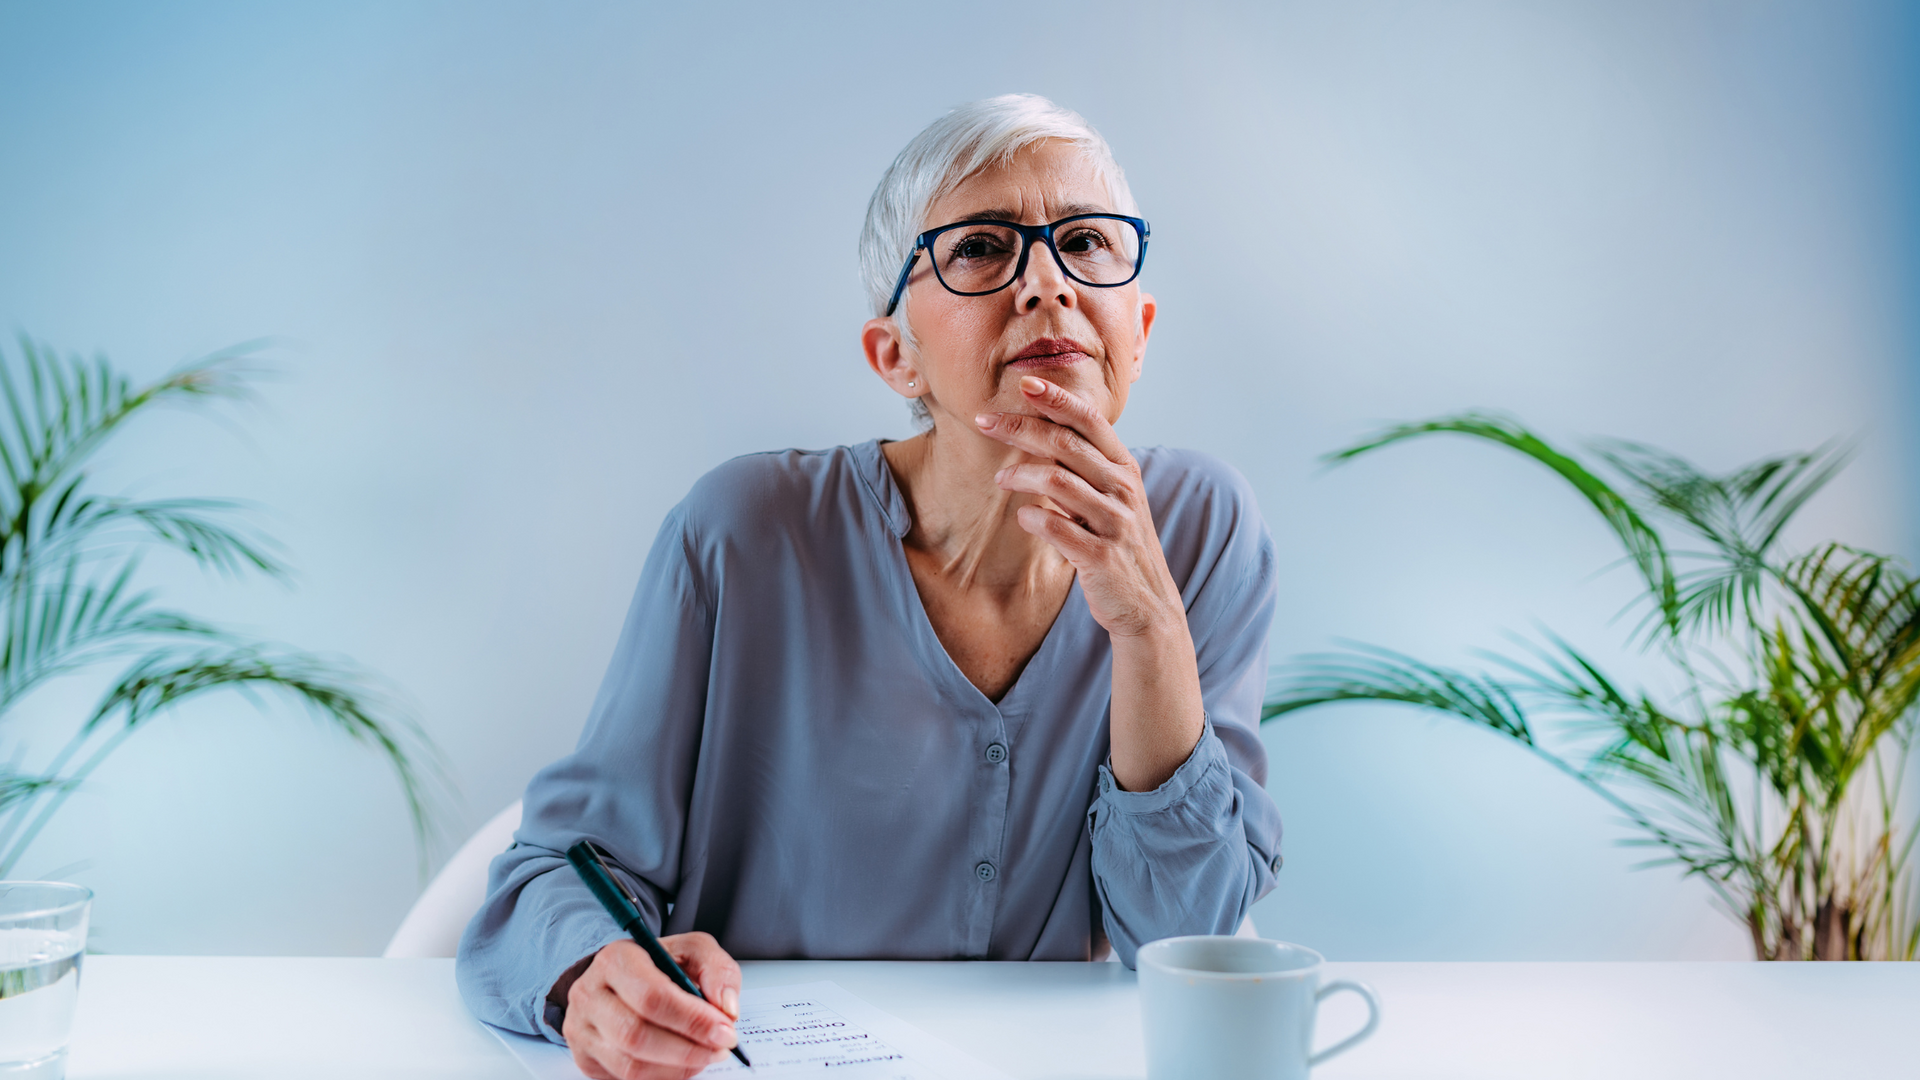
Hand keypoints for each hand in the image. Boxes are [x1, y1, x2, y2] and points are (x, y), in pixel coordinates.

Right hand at [560, 934, 741, 1079]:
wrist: (623, 977)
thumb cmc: (659, 964)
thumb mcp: (693, 951)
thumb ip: (718, 971)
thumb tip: (726, 1008)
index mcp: (615, 960)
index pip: (652, 997)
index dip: (693, 1020)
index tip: (725, 1031)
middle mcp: (589, 994)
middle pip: (637, 1036)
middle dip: (687, 1050)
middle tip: (719, 1049)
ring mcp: (581, 1029)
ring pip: (629, 1066)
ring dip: (677, 1068)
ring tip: (703, 1055)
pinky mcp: (584, 1057)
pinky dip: (660, 1078)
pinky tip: (679, 1063)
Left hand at [977, 375, 1204, 790]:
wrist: (1146, 606)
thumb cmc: (1117, 545)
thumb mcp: (1108, 499)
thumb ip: (1081, 468)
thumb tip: (1035, 434)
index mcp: (1123, 469)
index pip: (1089, 420)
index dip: (1056, 398)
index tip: (1023, 383)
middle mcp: (1123, 490)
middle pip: (1066, 444)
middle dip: (1021, 428)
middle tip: (984, 422)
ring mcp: (1115, 523)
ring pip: (1060, 482)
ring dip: (1022, 474)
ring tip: (1000, 479)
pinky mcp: (1101, 557)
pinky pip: (1059, 529)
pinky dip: (1035, 518)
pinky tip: (1024, 517)